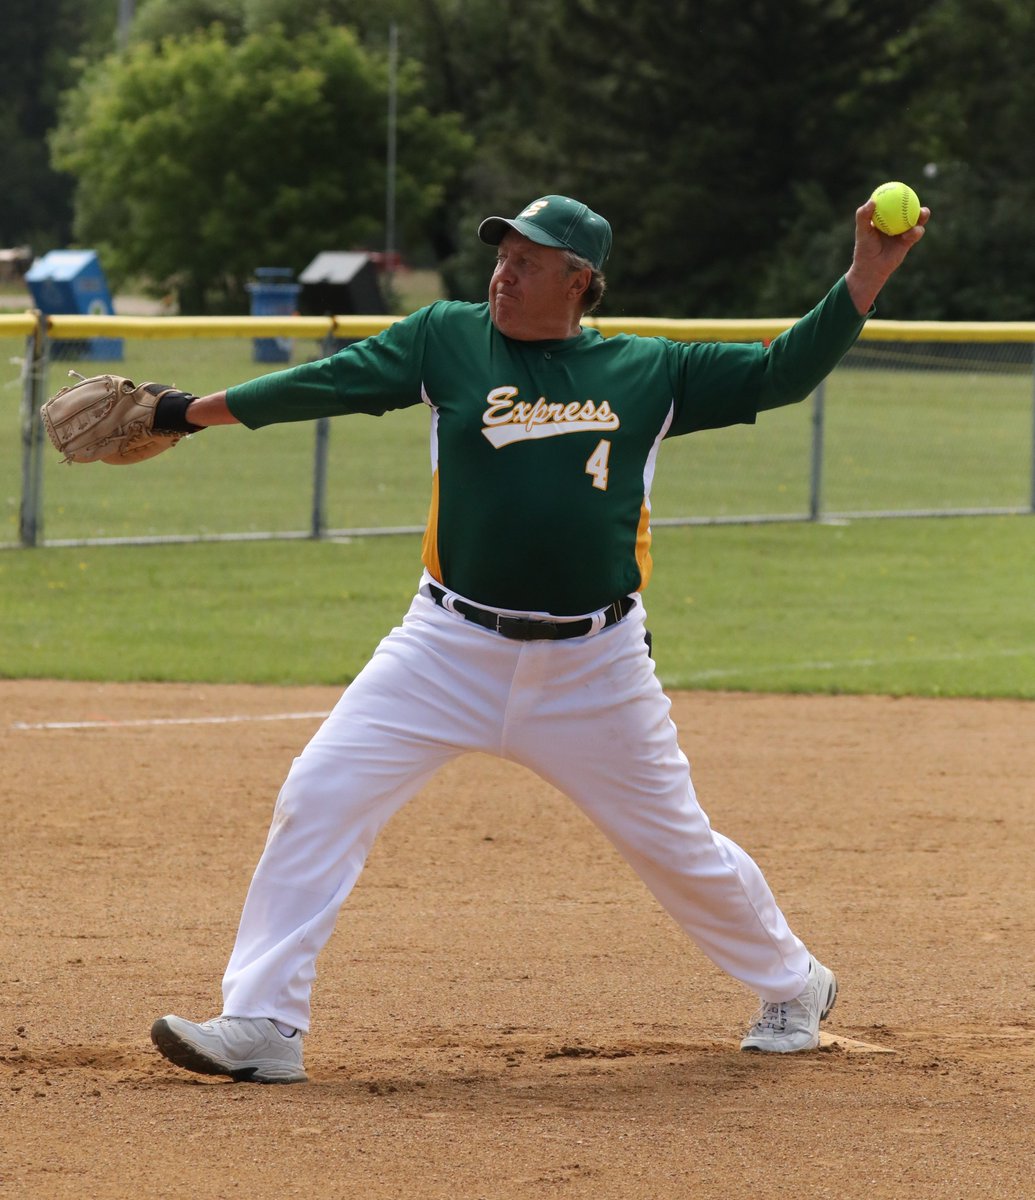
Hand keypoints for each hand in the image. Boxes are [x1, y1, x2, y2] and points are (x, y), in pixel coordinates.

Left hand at [844, 199, 930, 314]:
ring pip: (916, 220)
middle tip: (915, 197)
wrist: (871, 268)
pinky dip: (915, 232)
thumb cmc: (864, 249)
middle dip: (915, 202)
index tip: (900, 187)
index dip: (898, 194)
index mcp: (885, 217)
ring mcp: (903, 231)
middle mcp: (896, 222)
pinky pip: (916, 234)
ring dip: (921, 216)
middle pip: (909, 209)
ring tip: (922, 214)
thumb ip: (863, 216)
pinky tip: (911, 232)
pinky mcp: (909, 242)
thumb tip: (872, 201)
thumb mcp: (862, 232)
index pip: (893, 203)